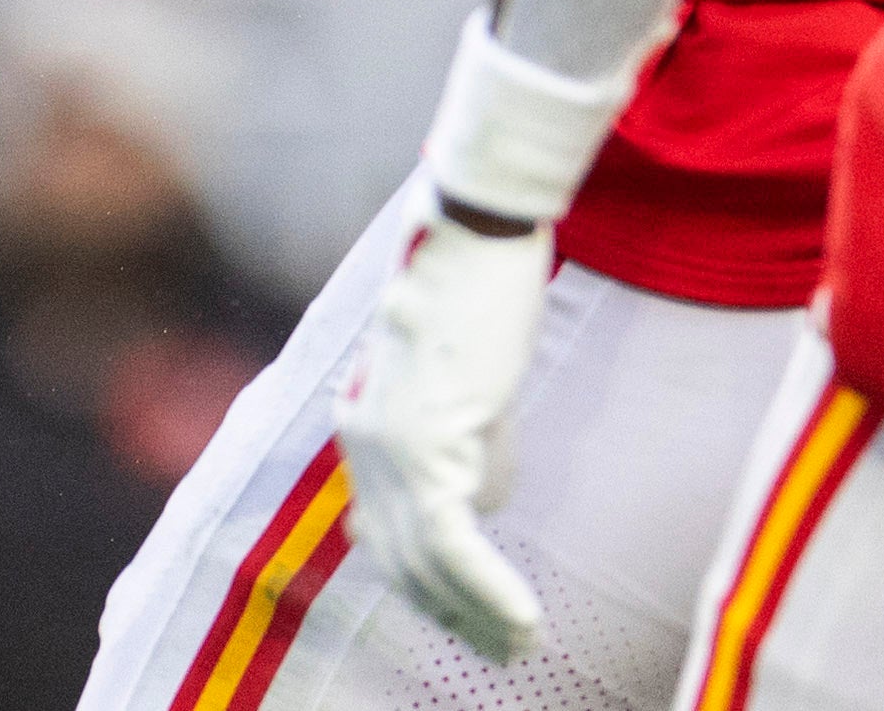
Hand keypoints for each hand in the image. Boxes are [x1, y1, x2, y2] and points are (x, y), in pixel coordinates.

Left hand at [333, 205, 553, 660]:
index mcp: (362, 422)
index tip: (468, 622)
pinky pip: (452, 542)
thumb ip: (469, 442)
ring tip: (520, 648)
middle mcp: (360, 440)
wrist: (476, 228)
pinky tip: (522, 620)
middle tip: (503, 654)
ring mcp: (385, 445)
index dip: (427, 586)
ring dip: (477, 615)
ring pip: (426, 563)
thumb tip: (484, 502)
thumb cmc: (481, 286)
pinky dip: (488, 589)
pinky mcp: (425, 442)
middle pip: (400, 558)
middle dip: (454, 614)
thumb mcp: (471, 379)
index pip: (384, 532)